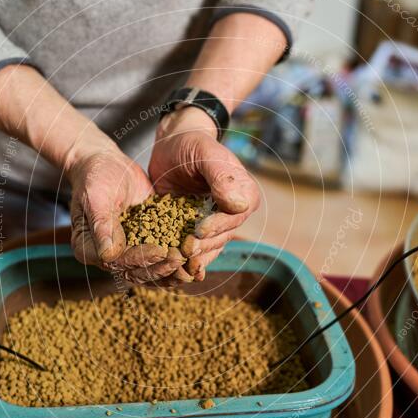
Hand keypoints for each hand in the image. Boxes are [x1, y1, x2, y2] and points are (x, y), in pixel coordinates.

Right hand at [68, 146, 185, 281]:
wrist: (106, 164)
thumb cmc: (96, 176)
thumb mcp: (97, 196)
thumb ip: (102, 225)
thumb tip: (108, 256)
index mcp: (90, 249)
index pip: (117, 262)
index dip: (140, 259)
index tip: (161, 250)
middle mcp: (109, 257)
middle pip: (136, 272)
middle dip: (160, 267)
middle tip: (181, 257)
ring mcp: (128, 253)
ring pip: (151, 272)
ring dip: (172, 271)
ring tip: (191, 263)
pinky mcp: (145, 245)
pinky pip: (161, 261)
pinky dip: (177, 264)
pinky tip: (196, 262)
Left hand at [149, 107, 259, 281]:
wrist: (172, 147)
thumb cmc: (192, 144)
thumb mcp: (205, 153)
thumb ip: (221, 175)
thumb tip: (239, 205)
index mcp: (245, 195)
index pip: (234, 217)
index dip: (218, 226)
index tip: (199, 230)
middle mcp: (234, 214)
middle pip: (221, 237)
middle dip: (203, 246)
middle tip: (183, 251)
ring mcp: (215, 225)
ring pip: (208, 249)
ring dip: (194, 260)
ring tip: (178, 268)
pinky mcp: (196, 232)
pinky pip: (194, 251)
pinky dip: (184, 262)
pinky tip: (173, 272)